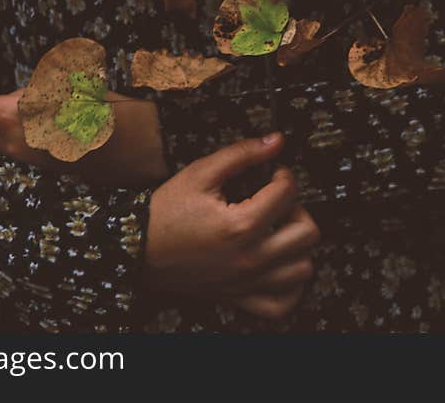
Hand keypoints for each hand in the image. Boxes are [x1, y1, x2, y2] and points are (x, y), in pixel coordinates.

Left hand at [0, 89, 168, 185]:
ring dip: (10, 133)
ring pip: (3, 147)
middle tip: (10, 103)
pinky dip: (30, 147)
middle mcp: (15, 147)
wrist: (138, 143)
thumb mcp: (62, 83)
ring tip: (36, 118)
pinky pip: (25, 158)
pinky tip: (53, 134)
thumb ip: (29, 91)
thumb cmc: (101, 105)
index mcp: (12, 118)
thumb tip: (14, 98)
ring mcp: (31, 166)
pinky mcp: (49, 176)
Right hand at [146, 133, 319, 318]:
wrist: (136, 250)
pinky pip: (282, 305)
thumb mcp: (199, 174)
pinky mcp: (239, 297)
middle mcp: (250, 258)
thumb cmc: (165, 211)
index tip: (273, 173)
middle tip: (277, 202)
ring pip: (303, 269)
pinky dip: (290, 288)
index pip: (288, 194)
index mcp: (241, 225)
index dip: (284, 176)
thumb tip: (276, 140)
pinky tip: (279, 266)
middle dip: (298, 210)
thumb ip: (241, 154)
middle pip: (307, 233)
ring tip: (279, 231)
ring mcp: (247, 282)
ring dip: (298, 247)